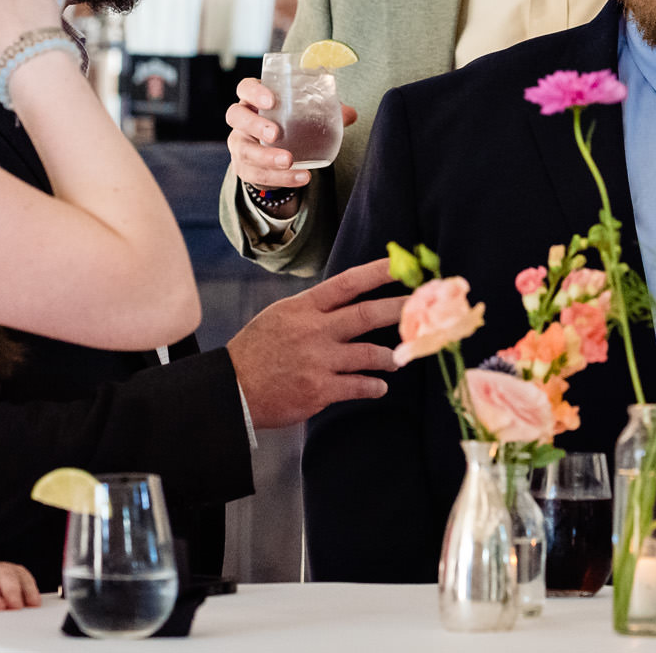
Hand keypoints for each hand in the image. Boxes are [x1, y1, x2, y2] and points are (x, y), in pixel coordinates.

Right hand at [226, 257, 406, 428]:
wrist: (232, 388)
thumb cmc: (257, 351)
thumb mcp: (280, 316)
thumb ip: (314, 309)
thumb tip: (346, 301)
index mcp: (304, 308)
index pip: (347, 283)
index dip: (377, 272)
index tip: (401, 265)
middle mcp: (314, 330)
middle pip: (367, 315)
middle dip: (400, 309)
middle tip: (423, 308)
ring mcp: (318, 360)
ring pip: (370, 354)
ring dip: (390, 356)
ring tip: (398, 359)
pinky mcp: (320, 390)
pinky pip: (359, 386)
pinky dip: (374, 386)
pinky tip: (380, 386)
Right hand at [227, 77, 358, 193]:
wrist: (275, 155)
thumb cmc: (289, 125)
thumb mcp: (304, 115)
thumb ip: (327, 111)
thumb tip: (350, 114)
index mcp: (255, 99)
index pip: (245, 88)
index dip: (254, 92)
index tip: (272, 100)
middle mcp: (242, 120)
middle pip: (236, 116)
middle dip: (255, 125)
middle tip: (276, 133)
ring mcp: (240, 144)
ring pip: (244, 150)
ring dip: (266, 157)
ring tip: (289, 161)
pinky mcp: (244, 168)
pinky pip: (256, 174)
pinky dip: (279, 178)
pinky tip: (300, 177)